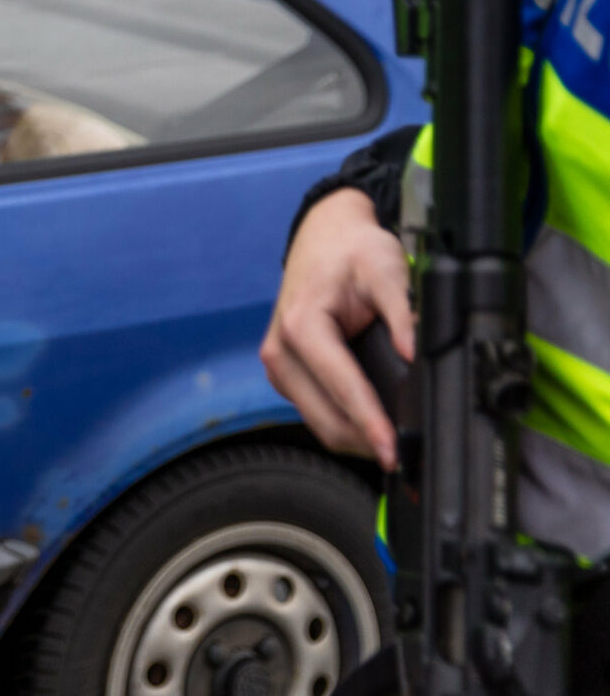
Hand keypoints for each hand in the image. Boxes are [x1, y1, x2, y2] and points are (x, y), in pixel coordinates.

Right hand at [259, 186, 411, 470]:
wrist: (323, 238)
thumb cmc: (350, 251)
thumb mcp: (385, 270)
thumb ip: (403, 314)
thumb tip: (417, 356)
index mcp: (301, 326)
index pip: (341, 388)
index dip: (372, 424)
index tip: (393, 451)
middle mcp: (280, 352)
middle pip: (325, 419)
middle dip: (366, 442)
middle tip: (408, 457)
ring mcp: (280, 366)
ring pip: (319, 423)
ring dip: (355, 437)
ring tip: (396, 445)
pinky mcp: (287, 374)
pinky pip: (316, 412)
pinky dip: (344, 424)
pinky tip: (373, 425)